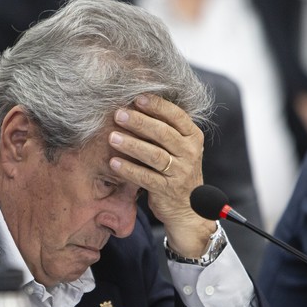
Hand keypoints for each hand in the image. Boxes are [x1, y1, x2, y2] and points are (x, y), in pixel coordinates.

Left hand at [108, 94, 214, 257]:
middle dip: (139, 122)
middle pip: (163, 133)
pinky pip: (145, 177)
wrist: (188, 209)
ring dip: (131, 144)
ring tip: (112, 137)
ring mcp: (181, 173)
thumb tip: (134, 105)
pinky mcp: (168, 190)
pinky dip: (128, 169)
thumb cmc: (176, 171)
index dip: (156, 106)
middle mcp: (190, 153)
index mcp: (193, 137)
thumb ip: (163, 130)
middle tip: (118, 114)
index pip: (176, 116)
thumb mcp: (178, 148)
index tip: (136, 98)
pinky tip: (113, 162)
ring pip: (154, 155)